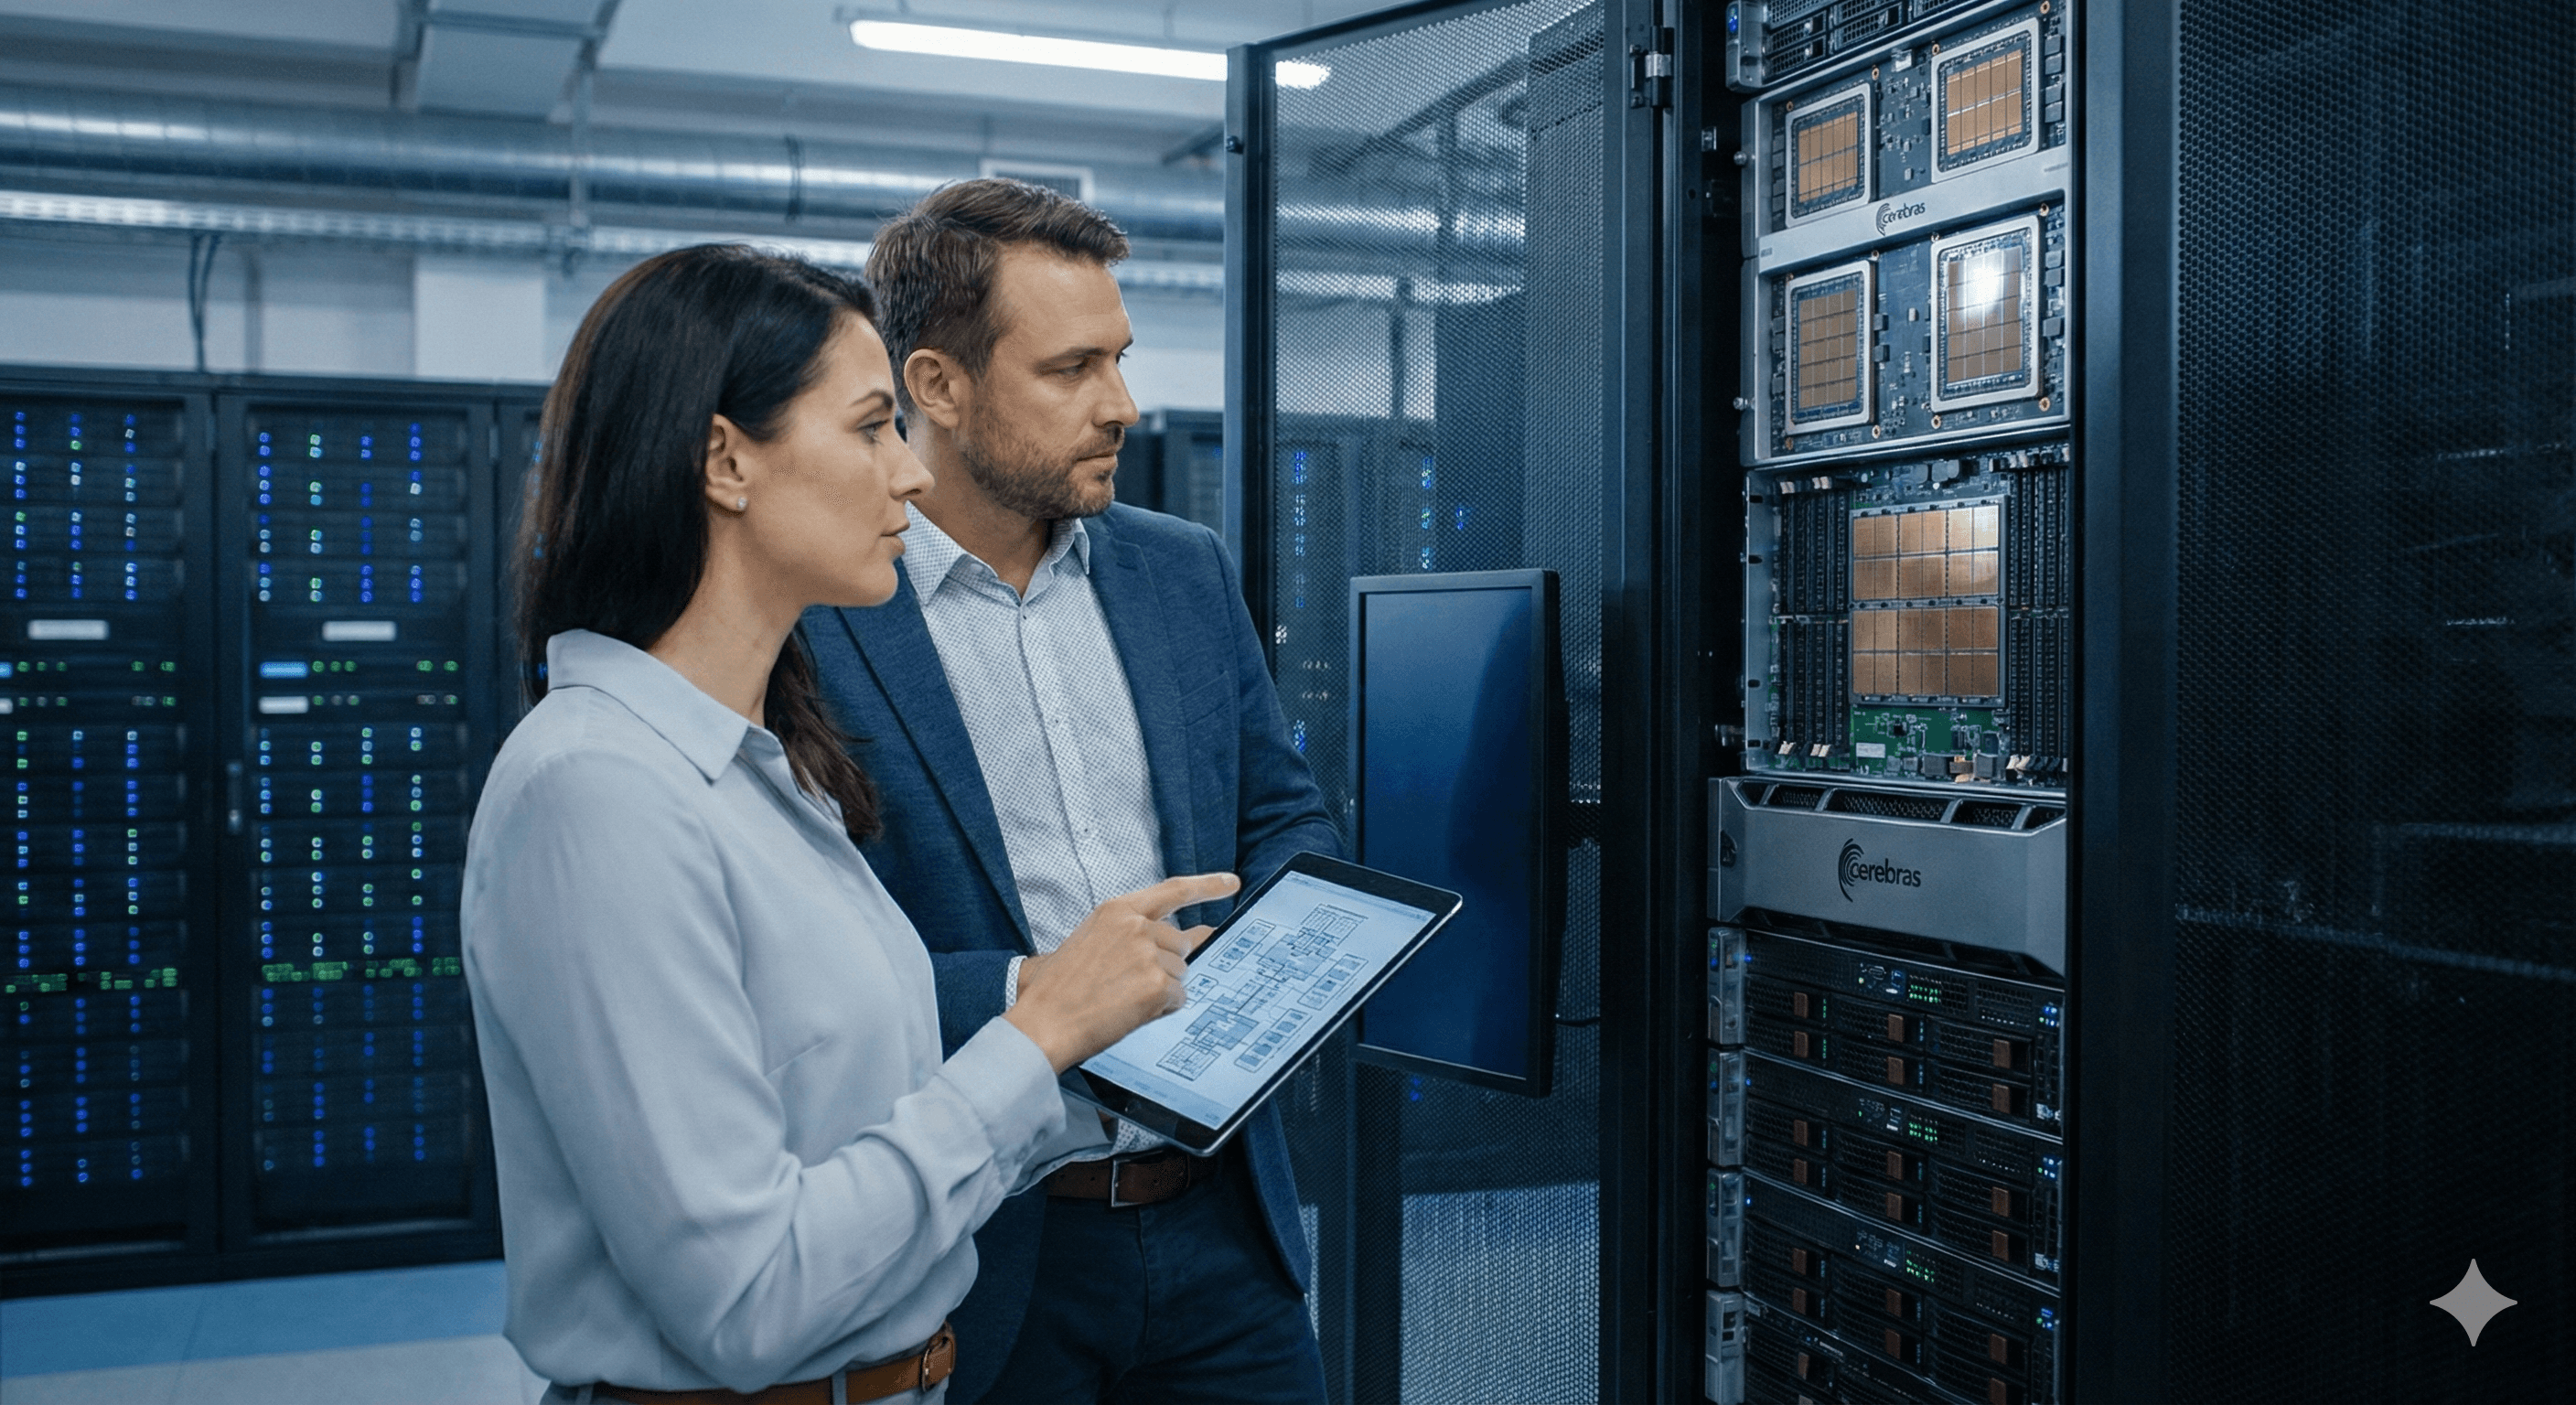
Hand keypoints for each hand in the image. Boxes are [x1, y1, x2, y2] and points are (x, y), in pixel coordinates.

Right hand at [1004, 872, 1238, 1072]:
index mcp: (1117, 910)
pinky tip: (1129, 1011)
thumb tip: (1195, 936)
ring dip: (1161, 990)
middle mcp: (1136, 926)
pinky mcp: (1157, 985)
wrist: (1043, 1022)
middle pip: (1181, 944)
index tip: (1231, 883)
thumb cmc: (1060, 989)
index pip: (1173, 891)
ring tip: (1121, 999)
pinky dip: (1161, 1010)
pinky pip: (1178, 999)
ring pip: (1181, 974)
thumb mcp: (1091, 942)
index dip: (1207, 886)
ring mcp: (1148, 954)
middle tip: (1129, 984)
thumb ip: (1136, 933)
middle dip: (1167, 965)